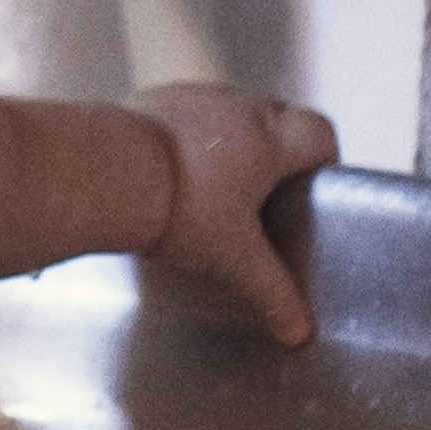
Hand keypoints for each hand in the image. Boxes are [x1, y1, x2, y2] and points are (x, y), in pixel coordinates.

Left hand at [132, 83, 338, 347]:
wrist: (106, 177)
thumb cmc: (178, 212)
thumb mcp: (233, 258)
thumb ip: (271, 291)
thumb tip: (300, 331)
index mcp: (269, 140)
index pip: (319, 133)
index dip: (324, 156)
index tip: (312, 182)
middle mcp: (236, 108)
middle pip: (276, 115)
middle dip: (277, 146)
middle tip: (264, 188)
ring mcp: (191, 97)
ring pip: (227, 109)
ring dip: (228, 136)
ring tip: (213, 181)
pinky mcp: (150, 99)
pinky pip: (181, 111)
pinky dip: (183, 135)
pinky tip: (168, 169)